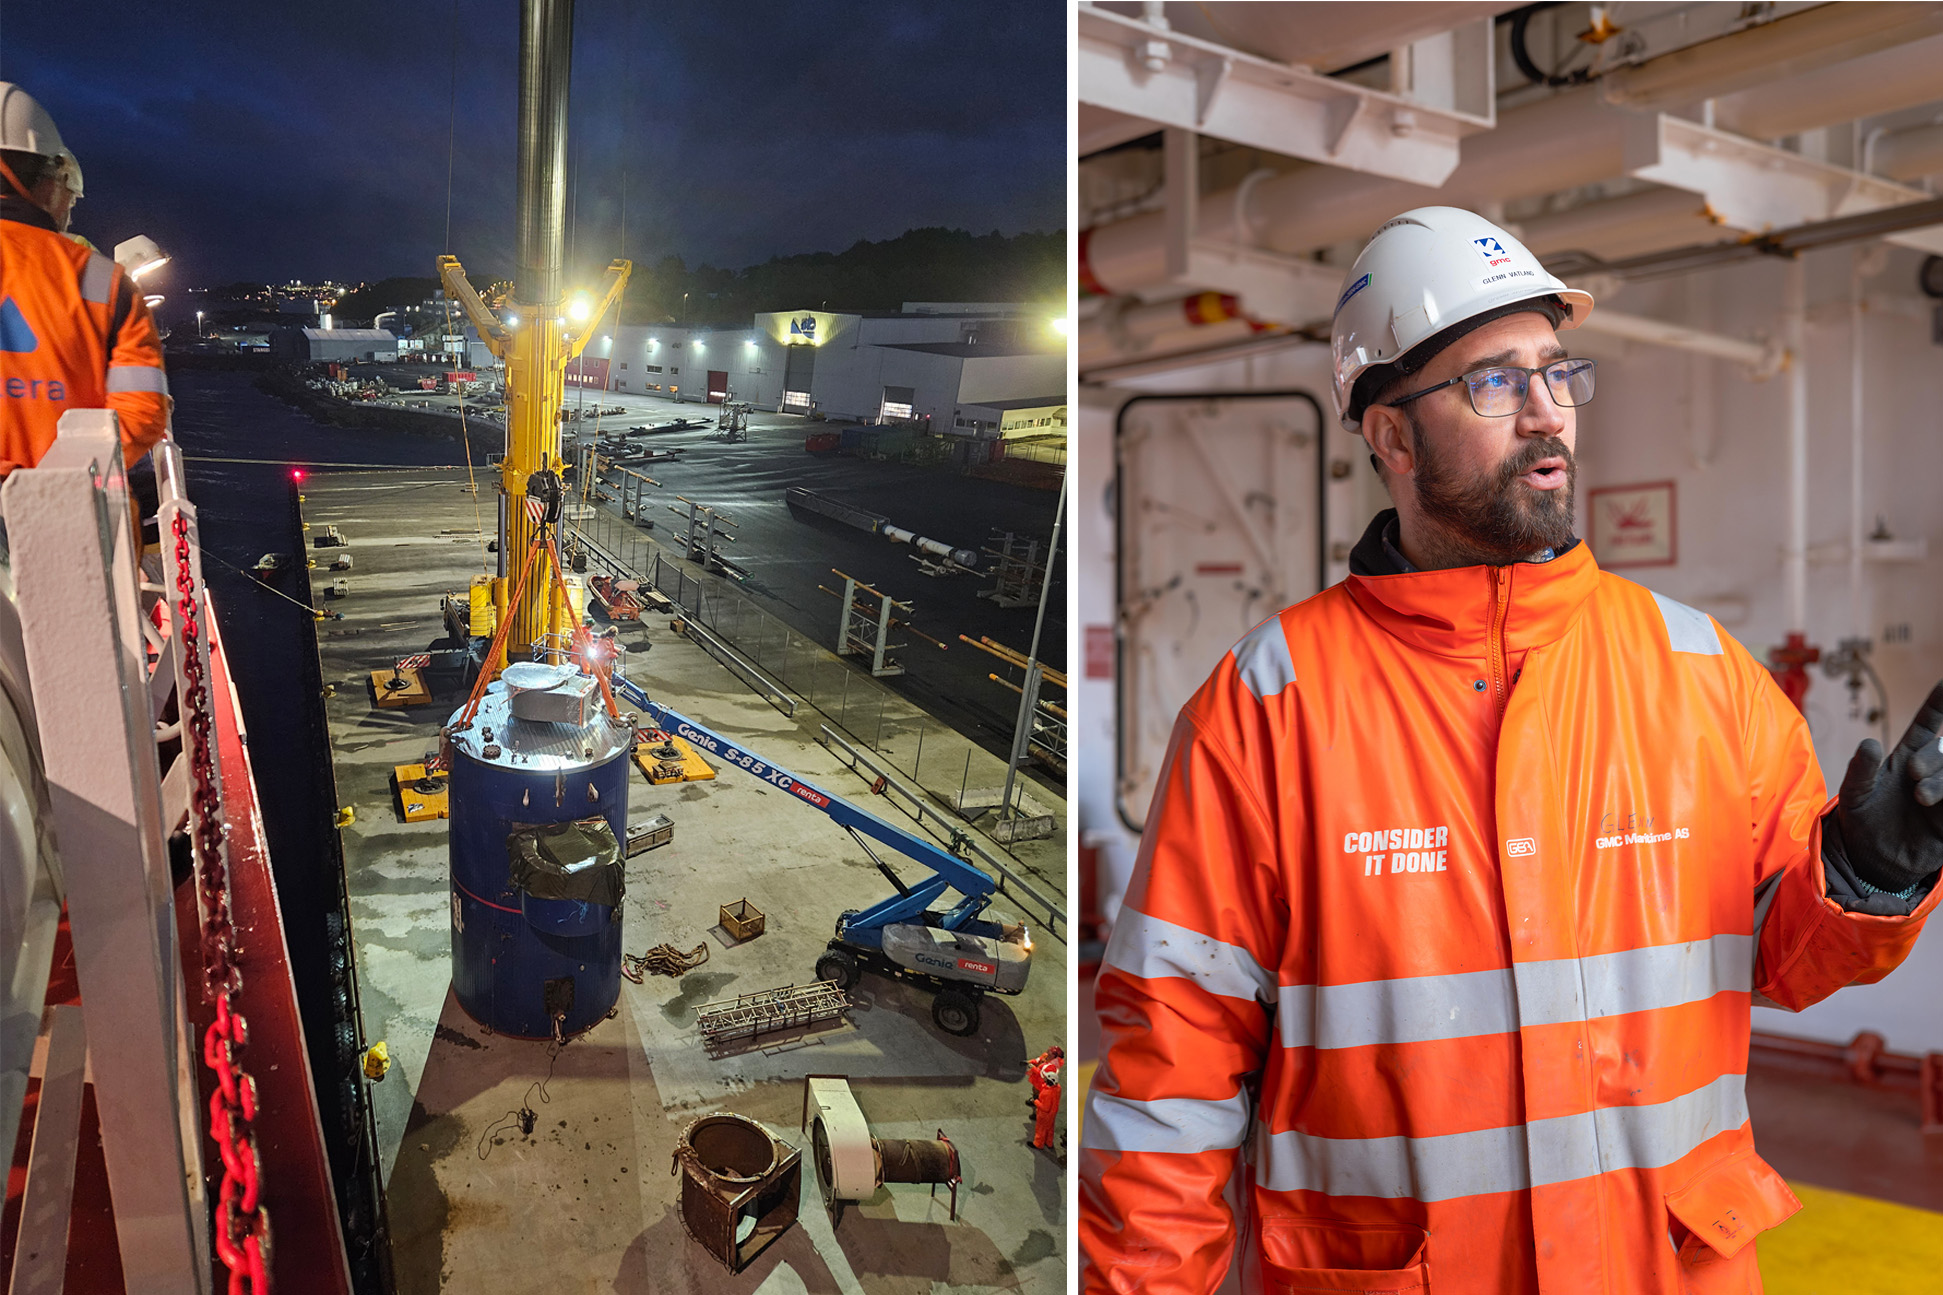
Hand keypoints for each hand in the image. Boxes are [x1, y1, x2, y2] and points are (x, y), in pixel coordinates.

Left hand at [1835, 680, 1942, 894]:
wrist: (1870, 859)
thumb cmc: (1861, 818)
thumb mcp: (1853, 794)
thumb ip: (1860, 769)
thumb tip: (1869, 743)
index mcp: (1906, 757)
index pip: (1927, 724)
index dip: (1939, 704)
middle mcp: (1930, 772)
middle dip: (1934, 759)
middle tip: (1913, 774)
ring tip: (1922, 796)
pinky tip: (1938, 805)